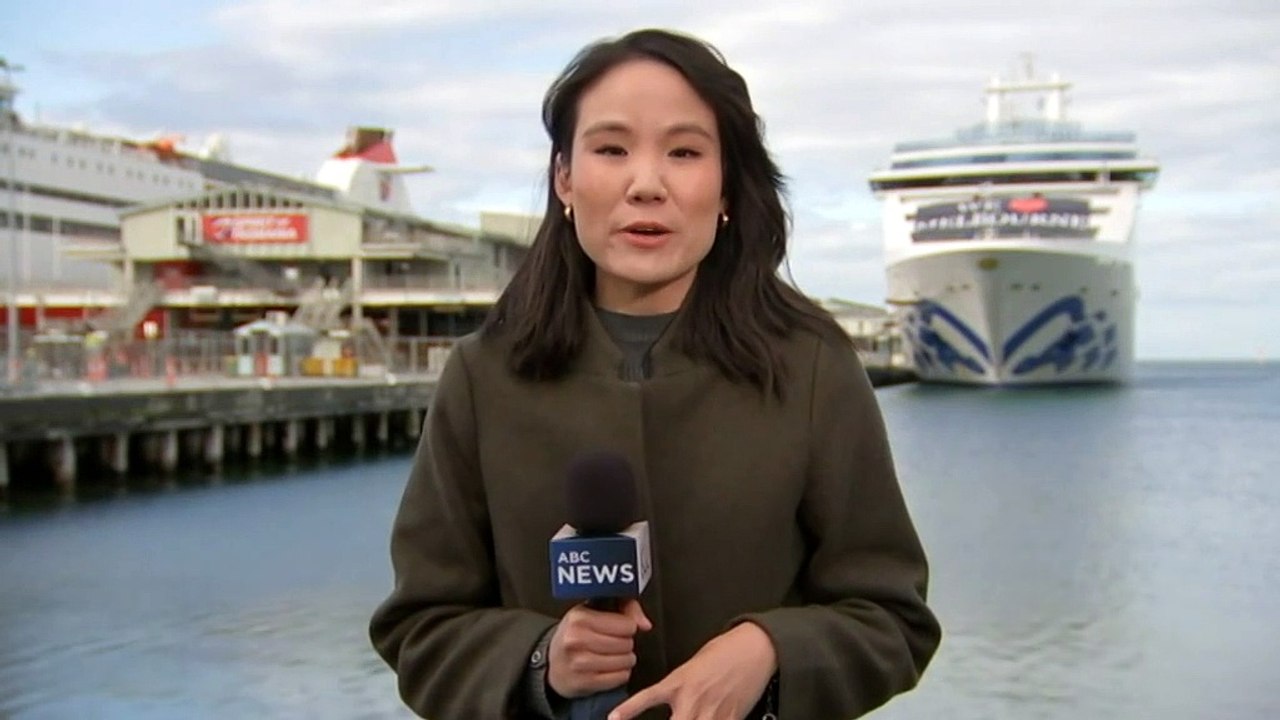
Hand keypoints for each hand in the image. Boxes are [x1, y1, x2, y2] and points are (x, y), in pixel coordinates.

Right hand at [548, 599, 652, 698]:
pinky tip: (610, 668)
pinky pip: (620, 677)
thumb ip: (626, 608)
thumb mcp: (594, 611)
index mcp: (579, 618)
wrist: (552, 664)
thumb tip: (646, 625)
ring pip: (626, 661)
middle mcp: (576, 639)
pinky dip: (620, 673)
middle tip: (615, 643)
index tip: (618, 628)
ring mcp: (580, 663)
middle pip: (627, 643)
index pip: (626, 624)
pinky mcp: (585, 683)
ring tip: (613, 656)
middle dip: (626, 644)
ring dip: (625, 659)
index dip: (627, 627)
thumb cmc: (577, 634)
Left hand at [608, 622, 776, 719]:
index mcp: (679, 682)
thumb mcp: (692, 665)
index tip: (613, 719)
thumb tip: (672, 704)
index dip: (628, 710)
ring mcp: (711, 714)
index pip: (647, 698)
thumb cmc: (723, 651)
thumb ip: (678, 687)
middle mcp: (691, 701)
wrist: (754, 649)